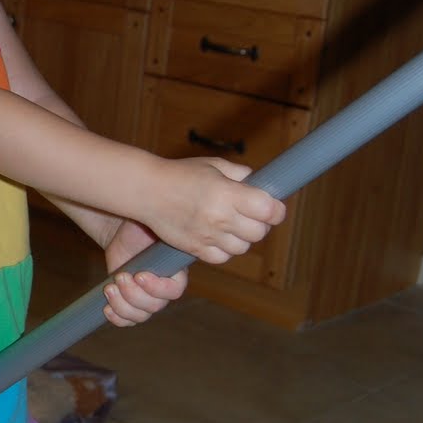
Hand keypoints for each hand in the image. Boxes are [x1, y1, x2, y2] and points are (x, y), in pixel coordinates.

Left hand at [103, 219, 186, 326]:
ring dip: (122, 305)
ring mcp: (146, 297)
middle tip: (119, 277)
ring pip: (140, 315)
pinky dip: (117, 318)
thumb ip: (165, 232)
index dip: (156, 288)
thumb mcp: (154, 226)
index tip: (139, 275)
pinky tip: (106, 308)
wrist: (121, 232)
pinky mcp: (129, 301)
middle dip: (133, 295)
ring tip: (109, 288)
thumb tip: (173, 226)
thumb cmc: (140, 227)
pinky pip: (127, 320)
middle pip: (154, 306)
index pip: (173, 291)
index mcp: (175, 273)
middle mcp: (163, 289)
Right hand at [144, 158, 284, 264]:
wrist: (147, 191)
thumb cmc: (180, 174)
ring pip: (242, 247)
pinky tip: (217, 236)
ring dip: (242, 238)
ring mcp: (207, 235)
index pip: (269, 210)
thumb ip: (238, 173)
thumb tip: (257, 181)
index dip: (276, 210)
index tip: (273, 206)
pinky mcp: (195, 249)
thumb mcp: (212, 165)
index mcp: (227, 193)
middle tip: (251, 214)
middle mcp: (220, 216)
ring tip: (231, 225)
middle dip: (260, 224)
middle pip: (259, 232)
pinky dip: (224, 249)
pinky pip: (222, 258)